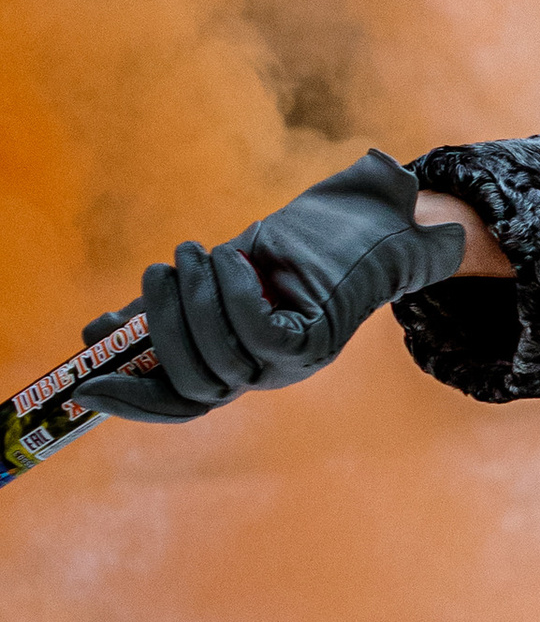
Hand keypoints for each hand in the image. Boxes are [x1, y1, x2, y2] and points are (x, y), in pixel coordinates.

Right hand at [76, 152, 470, 424]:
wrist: (374, 218)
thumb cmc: (299, 244)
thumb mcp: (221, 276)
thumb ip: (171, 306)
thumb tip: (97, 334)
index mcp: (243, 365)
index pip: (181, 403)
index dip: (132, 402)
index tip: (83, 386)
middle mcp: (268, 375)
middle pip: (193, 382)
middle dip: (162, 326)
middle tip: (159, 267)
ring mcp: (294, 365)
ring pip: (221, 359)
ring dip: (194, 303)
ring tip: (190, 252)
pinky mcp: (316, 343)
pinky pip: (256, 333)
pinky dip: (232, 296)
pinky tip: (232, 258)